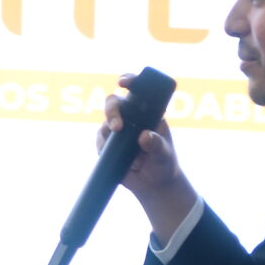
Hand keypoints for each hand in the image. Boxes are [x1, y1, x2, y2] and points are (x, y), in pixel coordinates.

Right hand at [101, 75, 196, 226]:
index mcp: (147, 112)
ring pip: (104, 125)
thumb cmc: (164, 162)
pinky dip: (108, 152)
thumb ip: (157, 145)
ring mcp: (116, 130)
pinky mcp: (107, 145)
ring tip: (137, 162)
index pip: (137, 90)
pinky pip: (100, 143)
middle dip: (111, 112)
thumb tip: (144, 136)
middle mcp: (129, 117)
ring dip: (114, 140)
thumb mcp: (165, 154)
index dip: (129, 80)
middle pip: (113, 103)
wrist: (154, 183)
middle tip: (117, 128)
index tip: (123, 82)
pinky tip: (127, 164)